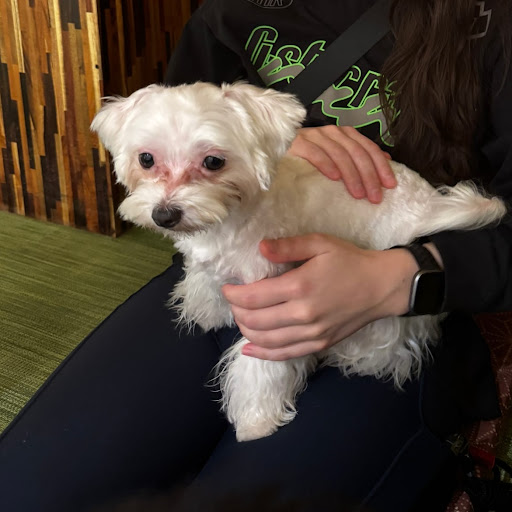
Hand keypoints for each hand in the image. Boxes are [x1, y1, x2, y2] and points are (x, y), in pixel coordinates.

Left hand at [222, 234, 417, 360]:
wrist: (383, 286)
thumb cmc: (350, 261)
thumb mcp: (320, 244)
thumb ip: (288, 246)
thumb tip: (260, 247)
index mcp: (300, 286)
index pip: (253, 297)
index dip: (233, 294)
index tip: (227, 287)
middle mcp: (303, 314)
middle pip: (254, 320)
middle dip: (236, 311)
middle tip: (233, 301)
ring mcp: (311, 333)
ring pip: (265, 340)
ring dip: (245, 330)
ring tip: (240, 318)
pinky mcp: (319, 344)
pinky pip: (284, 354)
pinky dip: (263, 353)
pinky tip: (249, 349)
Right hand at [289, 125, 395, 202]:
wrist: (277, 149)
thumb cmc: (309, 158)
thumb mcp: (337, 155)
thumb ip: (358, 155)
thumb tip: (386, 159)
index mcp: (344, 134)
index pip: (369, 148)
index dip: (381, 166)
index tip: (390, 186)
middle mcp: (332, 132)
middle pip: (357, 152)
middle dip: (368, 176)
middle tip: (374, 197)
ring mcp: (315, 136)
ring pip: (340, 154)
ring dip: (351, 175)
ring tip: (358, 194)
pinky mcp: (298, 143)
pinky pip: (315, 153)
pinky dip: (326, 164)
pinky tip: (334, 178)